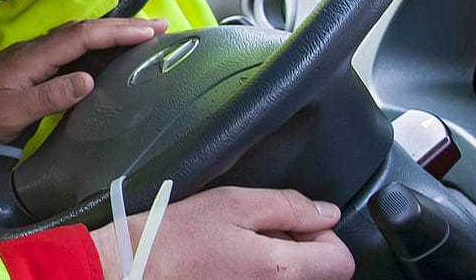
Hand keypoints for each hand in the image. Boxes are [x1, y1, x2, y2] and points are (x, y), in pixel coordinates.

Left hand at [0, 17, 167, 151]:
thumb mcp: (11, 112)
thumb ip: (48, 96)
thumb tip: (89, 80)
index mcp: (33, 56)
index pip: (82, 37)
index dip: (117, 32)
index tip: (149, 31)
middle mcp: (36, 49)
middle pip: (85, 30)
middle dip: (123, 26)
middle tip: (160, 27)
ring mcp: (33, 56)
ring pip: (78, 36)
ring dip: (111, 32)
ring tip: (144, 34)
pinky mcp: (31, 66)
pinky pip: (71, 47)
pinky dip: (95, 43)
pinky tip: (107, 51)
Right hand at [89, 187, 352, 279]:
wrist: (134, 269)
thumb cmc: (173, 239)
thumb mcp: (230, 203)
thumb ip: (286, 206)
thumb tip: (326, 213)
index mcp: (278, 269)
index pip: (341, 261)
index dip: (324, 237)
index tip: (296, 227)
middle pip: (321, 278)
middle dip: (302, 253)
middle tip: (262, 236)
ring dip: (280, 268)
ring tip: (244, 254)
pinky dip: (260, 278)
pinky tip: (233, 269)